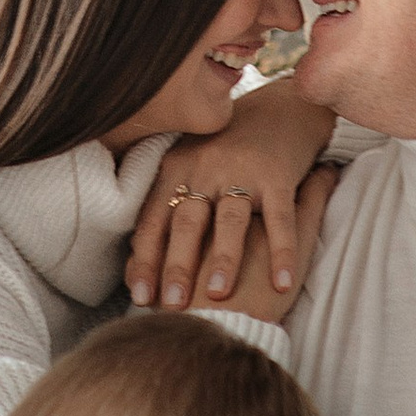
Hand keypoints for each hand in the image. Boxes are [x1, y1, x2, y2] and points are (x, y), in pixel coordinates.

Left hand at [128, 86, 335, 309]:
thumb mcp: (188, 168)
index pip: (153, 220)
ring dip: (222, 257)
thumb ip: (165, 205)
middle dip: (176, 265)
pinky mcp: (278, 176)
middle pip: (186, 222)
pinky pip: (280, 219)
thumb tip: (133, 262)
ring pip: (228, 220)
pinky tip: (282, 283)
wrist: (279, 110)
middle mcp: (205, 168)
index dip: (145, 261)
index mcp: (177, 169)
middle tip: (172, 305)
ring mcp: (242, 171)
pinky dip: (282, 251)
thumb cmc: (226, 150)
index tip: (141, 298)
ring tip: (217, 294)